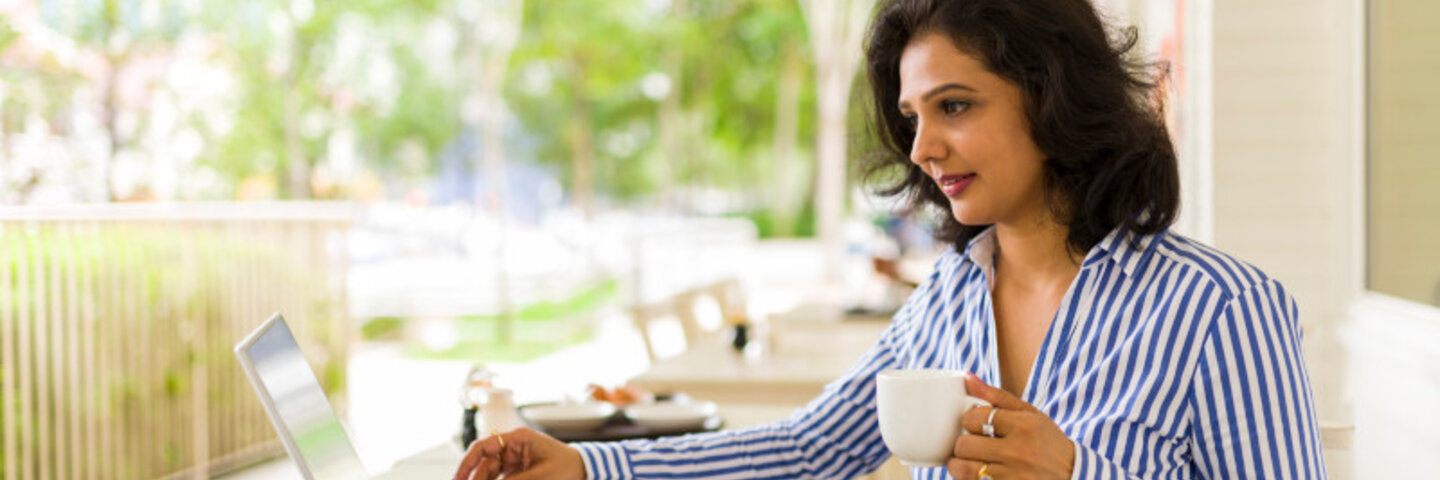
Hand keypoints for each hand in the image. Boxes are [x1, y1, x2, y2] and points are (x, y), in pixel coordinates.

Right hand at [452, 427, 584, 479]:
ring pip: (489, 473)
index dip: (466, 464)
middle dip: (475, 479)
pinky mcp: (517, 471)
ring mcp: (514, 459)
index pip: (482, 447)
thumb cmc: (567, 467)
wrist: (586, 470)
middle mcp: (512, 446)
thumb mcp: (540, 476)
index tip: (457, 479)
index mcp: (517, 438)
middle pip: (483, 464)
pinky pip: (499, 478)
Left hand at [946, 374, 1074, 479]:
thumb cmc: (1048, 443)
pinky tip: (981, 474)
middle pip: (964, 445)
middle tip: (972, 445)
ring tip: (969, 462)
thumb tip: (967, 378)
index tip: (975, 424)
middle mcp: (1019, 452)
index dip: (969, 420)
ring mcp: (1013, 477)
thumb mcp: (1030, 414)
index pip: (975, 418)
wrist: (1073, 476)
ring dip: (960, 465)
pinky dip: (972, 479)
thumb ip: (997, 396)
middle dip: (963, 444)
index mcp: (1024, 427)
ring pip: (964, 470)